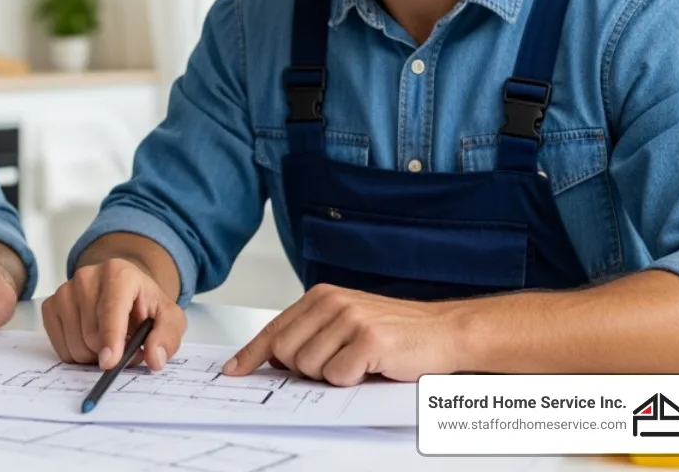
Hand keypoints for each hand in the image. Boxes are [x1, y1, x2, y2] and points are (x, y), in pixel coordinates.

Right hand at [41, 257, 185, 370]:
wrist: (123, 290)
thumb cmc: (144, 305)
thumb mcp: (169, 318)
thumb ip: (167, 337)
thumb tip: (155, 358)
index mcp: (119, 273)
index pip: (111, 309)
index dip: (110, 338)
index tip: (109, 362)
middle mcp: (87, 276)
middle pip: (91, 333)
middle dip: (110, 352)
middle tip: (126, 347)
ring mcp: (65, 290)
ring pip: (74, 342)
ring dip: (94, 355)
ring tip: (109, 342)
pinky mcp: (51, 305)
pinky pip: (59, 345)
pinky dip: (76, 353)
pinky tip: (89, 341)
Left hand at [224, 283, 463, 385]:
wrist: (444, 331)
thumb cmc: (395, 332)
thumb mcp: (345, 324)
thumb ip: (310, 334)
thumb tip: (272, 358)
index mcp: (321, 297)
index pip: (275, 329)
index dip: (251, 354)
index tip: (234, 369)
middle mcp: (331, 303)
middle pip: (285, 353)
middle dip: (304, 371)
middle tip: (336, 365)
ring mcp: (349, 319)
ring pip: (309, 367)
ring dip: (332, 376)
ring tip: (358, 363)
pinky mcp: (368, 339)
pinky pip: (337, 376)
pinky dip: (352, 381)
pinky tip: (372, 366)